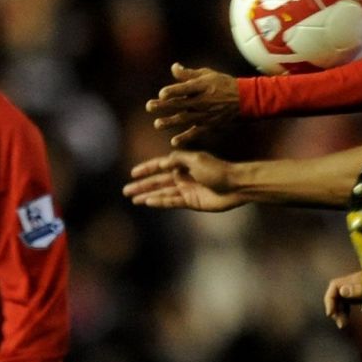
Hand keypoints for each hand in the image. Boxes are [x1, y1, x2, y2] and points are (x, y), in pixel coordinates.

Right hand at [122, 150, 244, 210]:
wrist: (236, 185)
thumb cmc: (218, 170)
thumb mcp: (196, 159)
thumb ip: (178, 159)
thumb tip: (162, 163)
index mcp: (183, 164)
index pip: (160, 166)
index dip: (146, 169)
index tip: (132, 173)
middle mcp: (183, 177)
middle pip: (158, 181)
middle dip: (142, 186)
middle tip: (126, 191)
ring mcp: (187, 190)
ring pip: (162, 193)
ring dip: (147, 195)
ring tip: (133, 199)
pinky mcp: (192, 202)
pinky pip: (172, 202)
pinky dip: (160, 202)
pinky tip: (148, 203)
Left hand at [146, 64, 241, 147]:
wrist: (245, 100)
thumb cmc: (224, 84)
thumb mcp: (208, 74)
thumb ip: (189, 73)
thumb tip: (173, 67)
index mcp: (202, 86)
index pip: (185, 89)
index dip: (173, 91)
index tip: (161, 94)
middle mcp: (202, 101)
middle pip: (180, 104)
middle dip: (164, 106)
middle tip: (149, 107)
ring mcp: (205, 114)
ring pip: (185, 119)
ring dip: (170, 122)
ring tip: (157, 124)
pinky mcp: (209, 124)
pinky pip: (196, 132)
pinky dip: (186, 137)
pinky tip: (174, 142)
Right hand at [323, 270, 361, 327]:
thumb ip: (358, 290)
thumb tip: (342, 291)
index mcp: (355, 279)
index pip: (335, 286)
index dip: (330, 299)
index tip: (331, 314)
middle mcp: (354, 282)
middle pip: (337, 294)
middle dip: (335, 309)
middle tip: (341, 324)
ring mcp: (358, 288)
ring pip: (342, 299)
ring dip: (340, 311)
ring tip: (343, 325)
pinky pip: (348, 302)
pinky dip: (346, 311)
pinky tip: (348, 319)